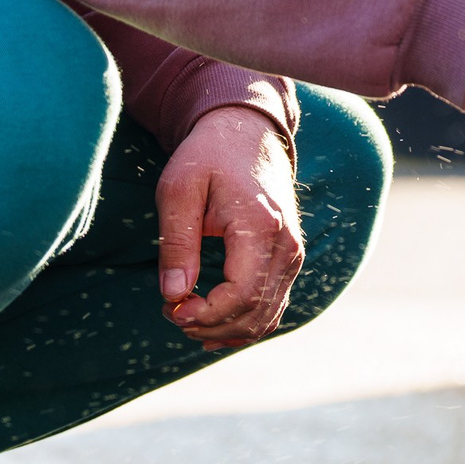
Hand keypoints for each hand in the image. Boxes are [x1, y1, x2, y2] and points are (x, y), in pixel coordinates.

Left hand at [156, 105, 302, 351]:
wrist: (247, 133)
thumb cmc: (208, 156)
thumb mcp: (179, 189)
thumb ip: (177, 243)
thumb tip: (174, 296)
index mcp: (261, 225)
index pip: (240, 295)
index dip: (204, 315)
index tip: (171, 308)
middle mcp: (286, 245)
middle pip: (254, 314)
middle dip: (209, 327)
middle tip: (172, 312)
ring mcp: (293, 254)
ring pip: (266, 318)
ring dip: (225, 331)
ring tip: (187, 316)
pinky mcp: (290, 259)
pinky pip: (273, 307)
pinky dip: (244, 324)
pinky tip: (212, 323)